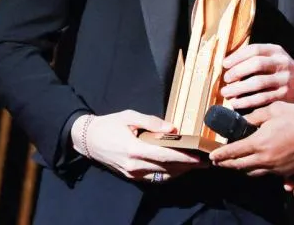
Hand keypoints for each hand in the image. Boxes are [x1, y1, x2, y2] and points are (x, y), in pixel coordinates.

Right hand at [71, 110, 208, 182]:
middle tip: (205, 162)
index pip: (164, 156)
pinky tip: (178, 168)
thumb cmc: (110, 124)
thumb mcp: (130, 116)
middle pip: (166, 168)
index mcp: (134, 149)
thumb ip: (152, 123)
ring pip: (161, 176)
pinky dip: (167, 174)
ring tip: (195, 165)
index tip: (199, 157)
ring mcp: (132, 173)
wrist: (88, 140)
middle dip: (187, 166)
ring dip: (179, 171)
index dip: (184, 158)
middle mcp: (134, 165)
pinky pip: (153, 178)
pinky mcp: (130, 176)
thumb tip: (173, 129)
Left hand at [208, 101, 293, 176]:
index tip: (212, 156)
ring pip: (251, 172)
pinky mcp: (284, 172)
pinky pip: (264, 173)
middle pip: (239, 165)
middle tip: (218, 162)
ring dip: (239, 168)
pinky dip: (255, 170)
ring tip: (234, 164)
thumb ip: (255, 115)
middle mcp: (264, 158)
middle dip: (226, 164)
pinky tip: (254, 165)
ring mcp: (274, 168)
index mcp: (259, 142)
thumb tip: (243, 120)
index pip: (233, 152)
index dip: (220, 155)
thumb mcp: (274, 109)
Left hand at [220, 44, 293, 109]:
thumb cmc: (281, 68)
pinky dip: (247, 101)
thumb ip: (255, 57)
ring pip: (258, 83)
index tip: (225, 64)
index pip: (255, 49)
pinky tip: (237, 103)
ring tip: (226, 93)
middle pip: (256, 64)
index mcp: (276, 51)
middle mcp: (282, 63)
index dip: (238, 56)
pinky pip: (263, 98)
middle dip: (238, 71)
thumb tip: (227, 63)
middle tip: (226, 79)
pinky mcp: (285, 95)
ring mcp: (284, 79)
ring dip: (239, 89)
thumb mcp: (273, 56)